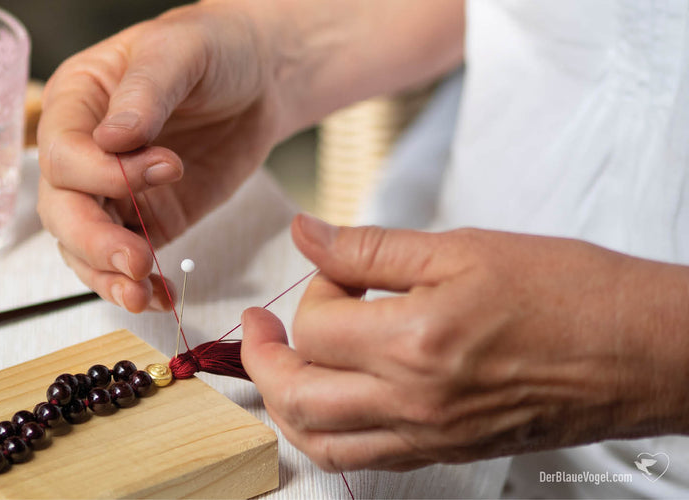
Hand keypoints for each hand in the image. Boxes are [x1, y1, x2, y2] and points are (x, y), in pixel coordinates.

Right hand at [37, 2, 283, 311]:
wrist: (262, 77)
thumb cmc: (215, 47)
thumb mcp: (181, 49)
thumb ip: (147, 90)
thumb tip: (112, 139)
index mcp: (77, 101)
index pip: (63, 152)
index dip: (101, 173)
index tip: (161, 169)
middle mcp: (83, 151)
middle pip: (61, 208)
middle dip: (94, 240)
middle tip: (138, 258)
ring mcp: (113, 193)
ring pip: (82, 246)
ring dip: (107, 274)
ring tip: (142, 292)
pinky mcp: (148, 221)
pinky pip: (124, 261)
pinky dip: (137, 285)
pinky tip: (159, 297)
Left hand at [241, 214, 688, 470]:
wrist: (640, 350)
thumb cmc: (568, 292)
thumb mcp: (462, 248)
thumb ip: (369, 247)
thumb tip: (306, 232)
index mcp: (415, 342)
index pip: (315, 327)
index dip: (314, 288)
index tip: (337, 269)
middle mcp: (414, 401)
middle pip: (295, 396)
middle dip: (262, 357)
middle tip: (257, 325)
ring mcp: (428, 436)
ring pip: (318, 440)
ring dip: (282, 403)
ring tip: (278, 365)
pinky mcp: (445, 452)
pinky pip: (361, 459)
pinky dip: (326, 433)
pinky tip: (327, 401)